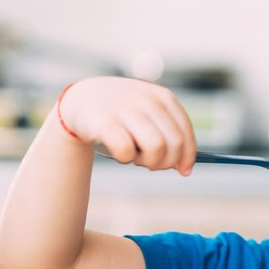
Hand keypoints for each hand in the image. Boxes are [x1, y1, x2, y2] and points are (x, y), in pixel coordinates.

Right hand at [58, 76, 195, 175]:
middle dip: (167, 162)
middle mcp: (147, 100)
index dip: (188, 156)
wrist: (80, 99)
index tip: (184, 171)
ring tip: (136, 158)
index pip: (185, 131)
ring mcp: (126, 109)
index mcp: (162, 97)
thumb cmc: (121, 115)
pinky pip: (127, 151)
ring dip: (148, 162)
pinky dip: (126, 159)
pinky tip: (120, 153)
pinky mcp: (105, 122)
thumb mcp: (148, 115)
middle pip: (174, 143)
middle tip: (153, 165)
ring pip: (156, 147)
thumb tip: (185, 167)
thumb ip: (168, 135)